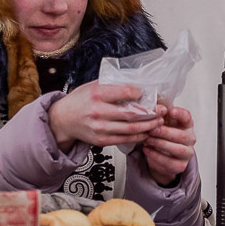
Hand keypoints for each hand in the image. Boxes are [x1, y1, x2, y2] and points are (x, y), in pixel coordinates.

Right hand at [47, 82, 161, 150]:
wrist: (62, 120)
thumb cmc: (79, 101)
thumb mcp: (93, 86)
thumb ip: (113, 85)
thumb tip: (136, 84)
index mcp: (97, 94)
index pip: (125, 93)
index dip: (141, 94)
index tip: (149, 94)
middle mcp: (98, 112)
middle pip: (132, 114)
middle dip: (151, 113)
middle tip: (162, 111)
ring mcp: (100, 128)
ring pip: (131, 129)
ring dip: (148, 126)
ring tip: (158, 122)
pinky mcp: (101, 140)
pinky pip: (124, 139)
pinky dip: (138, 137)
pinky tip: (146, 132)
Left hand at [141, 105, 195, 186]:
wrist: (162, 156)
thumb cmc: (163, 136)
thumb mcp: (161, 123)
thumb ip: (158, 114)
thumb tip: (150, 104)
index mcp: (186, 125)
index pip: (187, 117)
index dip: (180, 114)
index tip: (170, 111)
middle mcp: (190, 139)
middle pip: (181, 136)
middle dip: (165, 132)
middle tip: (152, 130)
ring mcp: (187, 153)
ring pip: (177, 149)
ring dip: (160, 144)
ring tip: (147, 140)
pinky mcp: (180, 166)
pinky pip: (169, 162)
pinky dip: (156, 156)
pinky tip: (147, 150)